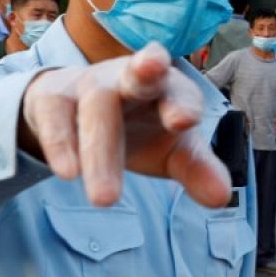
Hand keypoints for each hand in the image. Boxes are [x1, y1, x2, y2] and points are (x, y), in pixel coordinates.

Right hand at [20, 42, 229, 208]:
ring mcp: (89, 84)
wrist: (77, 109)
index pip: (178, 90)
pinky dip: (60, 141)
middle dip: (146, 76)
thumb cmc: (139, 126)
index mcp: (165, 88)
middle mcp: (129, 78)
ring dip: (100, 152)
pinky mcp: (53, 96)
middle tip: (167, 114)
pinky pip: (55, 113)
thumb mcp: (171, 150)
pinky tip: (67, 173)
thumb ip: (196, 169)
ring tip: (106, 199)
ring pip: (96, 106)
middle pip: (138, 76)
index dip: (182, 103)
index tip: (184, 122)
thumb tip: (222, 198)